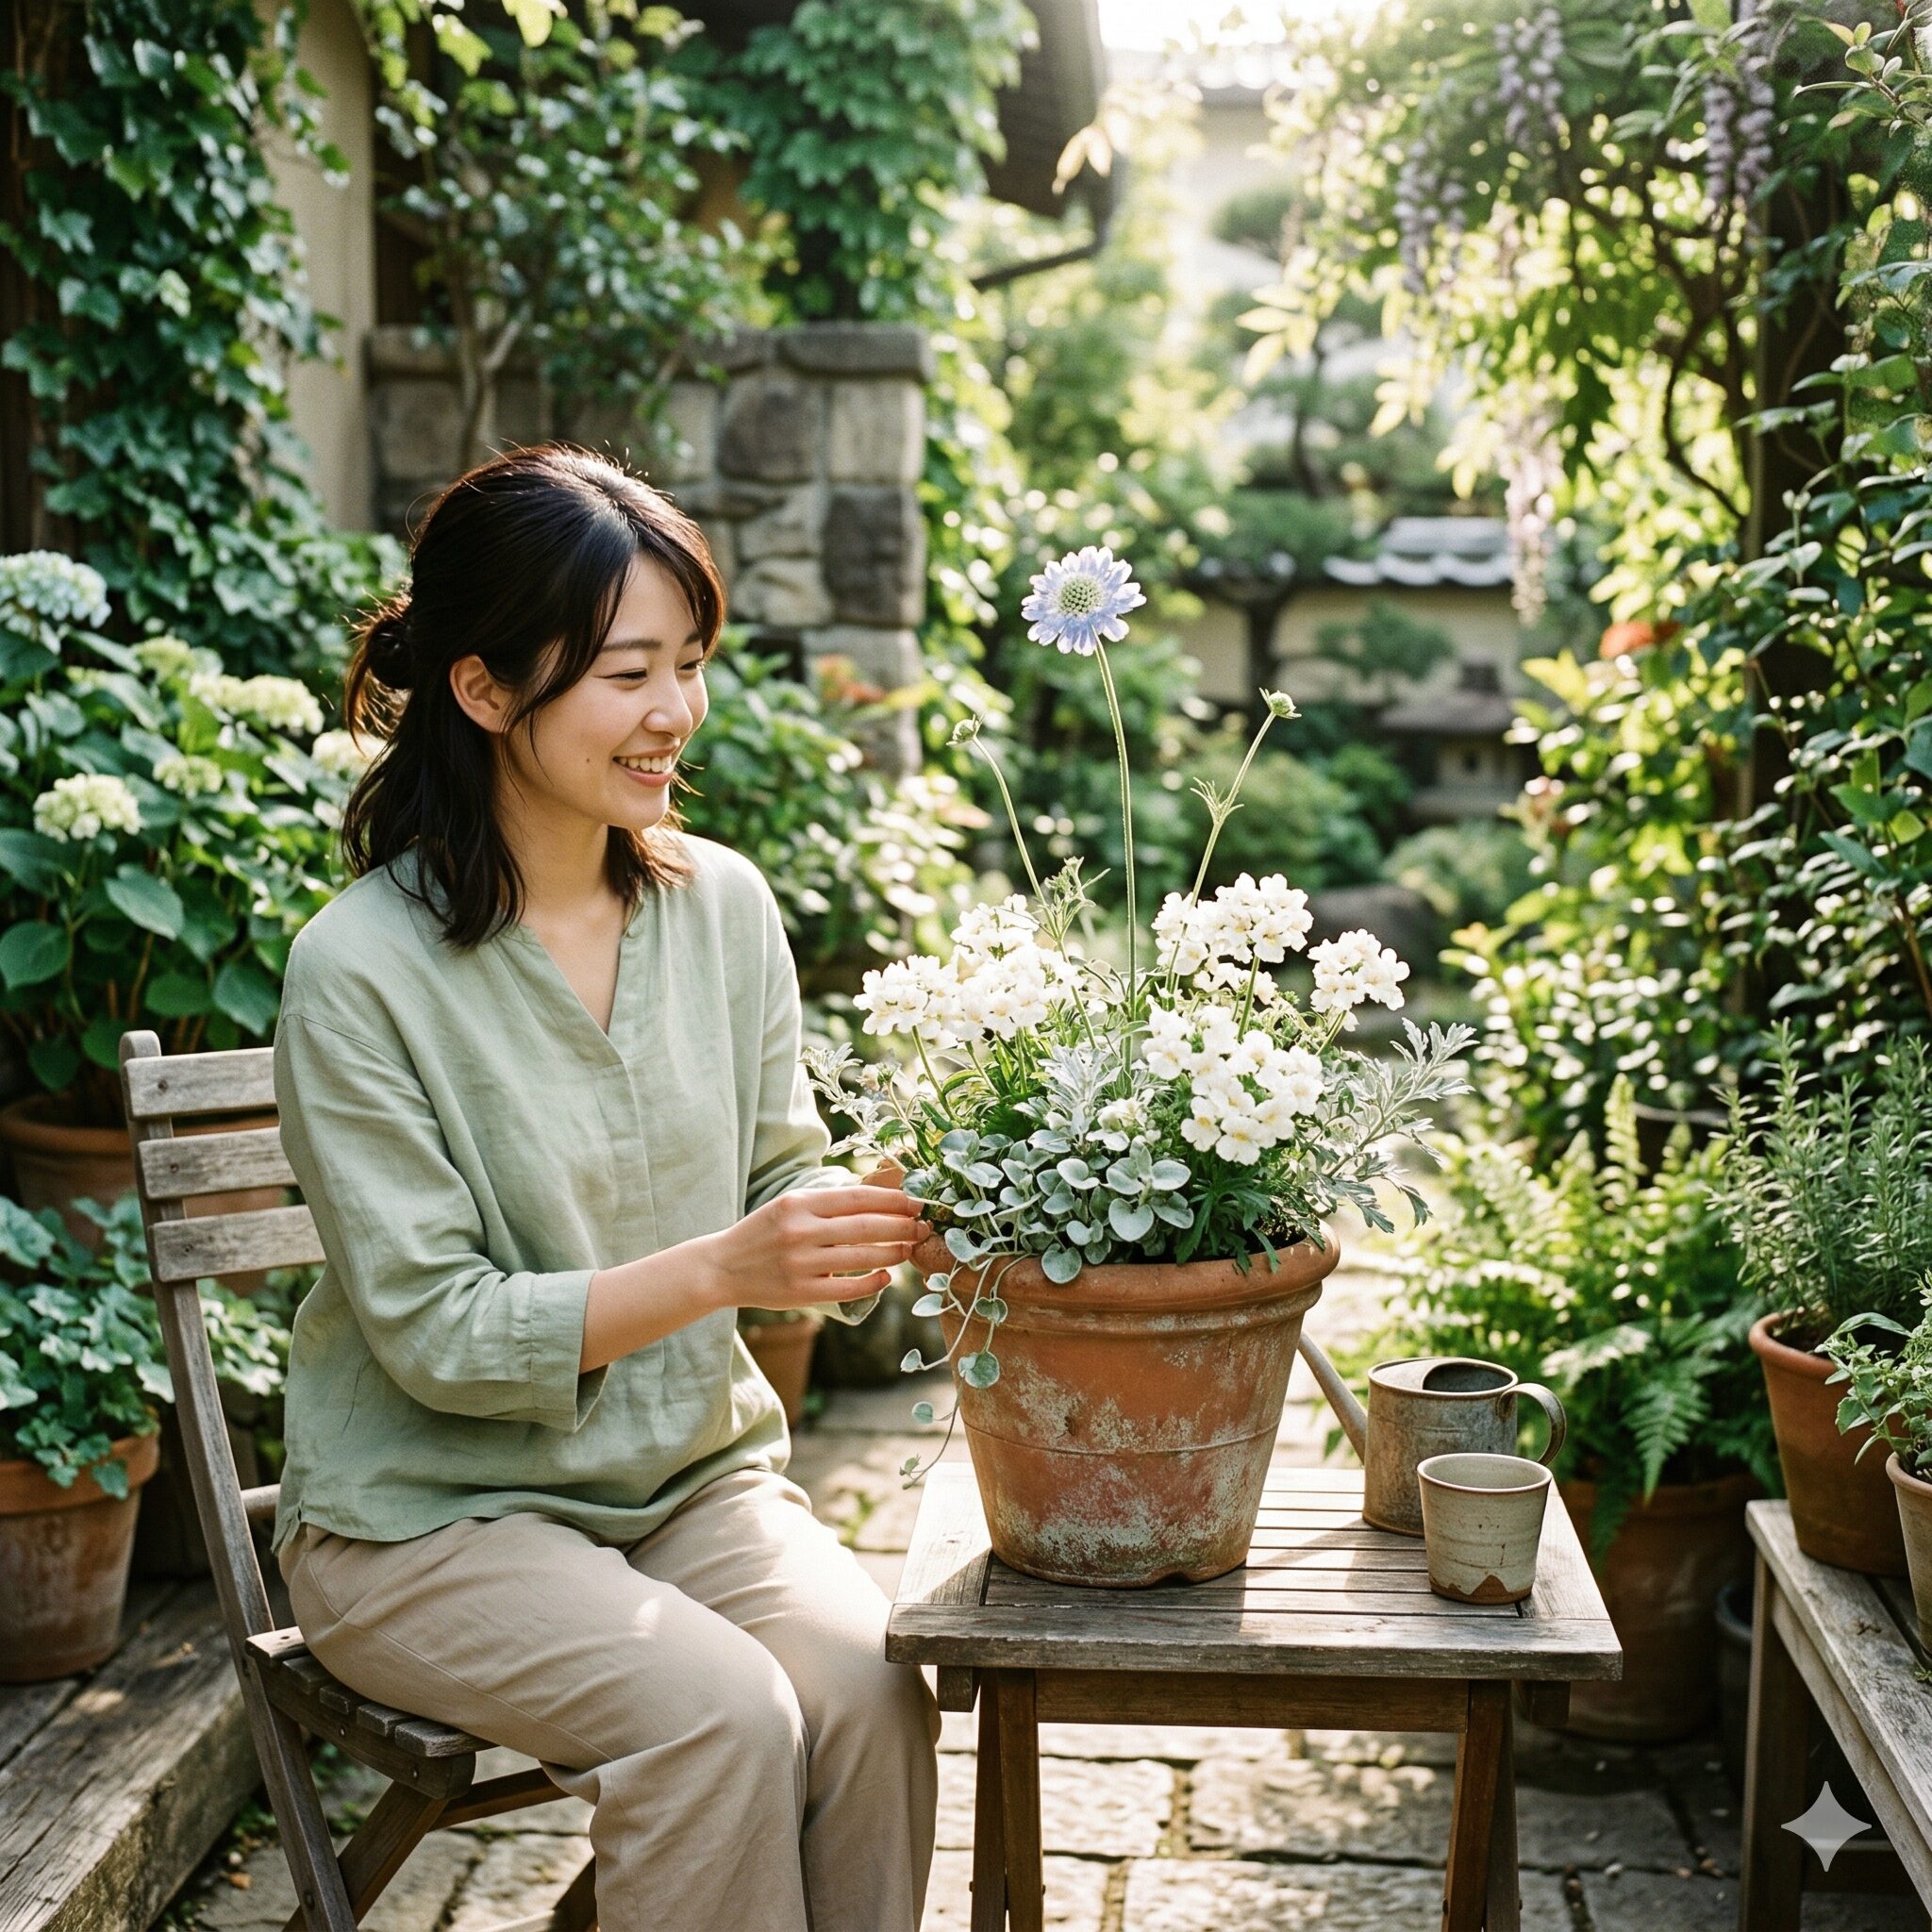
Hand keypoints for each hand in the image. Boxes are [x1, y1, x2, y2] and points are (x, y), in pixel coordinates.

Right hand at [700, 1179, 927, 1310]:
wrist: (722, 1267)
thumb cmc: (763, 1232)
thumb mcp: (789, 1205)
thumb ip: (827, 1202)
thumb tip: (879, 1199)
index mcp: (799, 1203)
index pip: (857, 1198)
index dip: (892, 1200)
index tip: (916, 1202)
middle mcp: (801, 1231)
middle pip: (866, 1226)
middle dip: (901, 1226)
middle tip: (923, 1227)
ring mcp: (801, 1263)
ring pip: (862, 1257)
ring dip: (893, 1253)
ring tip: (909, 1249)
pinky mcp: (801, 1292)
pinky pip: (849, 1288)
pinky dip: (873, 1282)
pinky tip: (886, 1276)